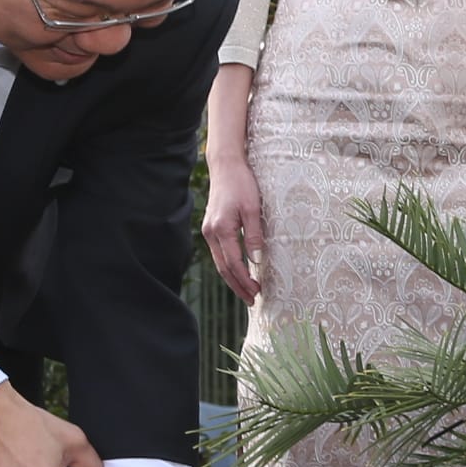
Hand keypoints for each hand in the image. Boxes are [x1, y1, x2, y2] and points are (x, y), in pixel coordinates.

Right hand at [201, 155, 265, 302]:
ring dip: (233, 279)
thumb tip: (256, 260)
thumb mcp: (254, 208)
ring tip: (246, 292)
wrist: (226, 166)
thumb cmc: (242, 184)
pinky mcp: (210, 228)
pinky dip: (228, 266)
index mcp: (221, 229)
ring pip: (219, 262)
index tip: (257, 292)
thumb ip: (254, 235)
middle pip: (223, 268)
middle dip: (238, 286)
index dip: (245, 280)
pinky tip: (238, 272)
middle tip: (252, 300)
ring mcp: (208, 231)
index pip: (233, 263)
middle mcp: (211, 233)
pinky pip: (219, 253)